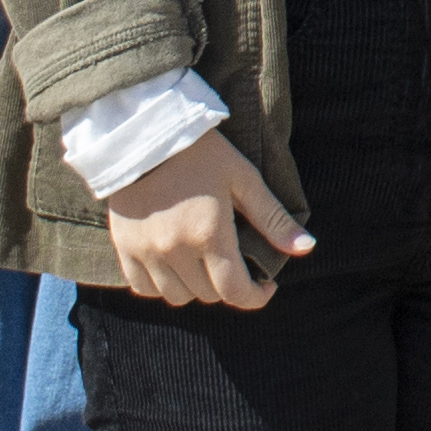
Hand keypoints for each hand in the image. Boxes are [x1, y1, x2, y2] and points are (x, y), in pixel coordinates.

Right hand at [108, 131, 315, 307]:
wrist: (146, 133)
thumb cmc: (203, 153)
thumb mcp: (244, 179)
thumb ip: (273, 218)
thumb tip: (307, 248)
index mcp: (209, 234)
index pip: (235, 291)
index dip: (256, 297)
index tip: (266, 287)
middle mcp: (175, 249)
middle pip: (208, 295)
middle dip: (229, 285)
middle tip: (235, 263)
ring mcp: (146, 251)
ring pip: (176, 296)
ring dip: (196, 287)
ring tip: (205, 263)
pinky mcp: (124, 246)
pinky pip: (143, 287)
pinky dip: (162, 285)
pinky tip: (175, 265)